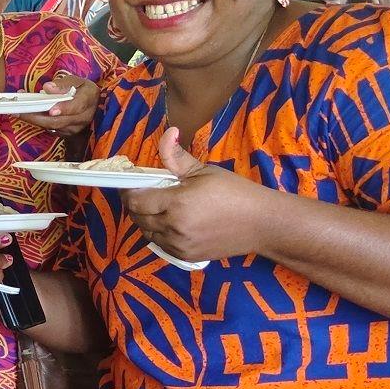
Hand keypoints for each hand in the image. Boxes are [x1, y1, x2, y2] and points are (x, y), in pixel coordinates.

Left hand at [22, 73, 98, 134]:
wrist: (87, 101)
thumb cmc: (79, 88)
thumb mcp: (74, 80)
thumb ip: (62, 84)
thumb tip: (47, 88)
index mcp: (89, 98)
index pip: (77, 106)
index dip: (64, 109)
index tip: (51, 110)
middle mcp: (84, 116)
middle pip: (60, 121)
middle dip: (38, 118)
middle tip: (20, 112)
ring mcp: (75, 127)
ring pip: (53, 127)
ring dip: (34, 120)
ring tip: (18, 112)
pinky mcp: (66, 133)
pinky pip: (50, 129)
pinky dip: (37, 122)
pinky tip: (25, 115)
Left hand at [123, 128, 270, 262]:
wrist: (261, 223)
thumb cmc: (234, 192)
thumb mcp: (204, 170)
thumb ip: (177, 156)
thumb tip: (168, 132)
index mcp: (177, 203)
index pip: (136, 201)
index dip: (128, 192)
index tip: (130, 184)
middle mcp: (174, 227)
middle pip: (138, 217)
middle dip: (136, 205)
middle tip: (145, 193)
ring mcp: (179, 244)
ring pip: (147, 233)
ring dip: (146, 220)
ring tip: (158, 207)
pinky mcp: (185, 256)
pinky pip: (160, 244)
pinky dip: (158, 233)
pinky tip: (170, 222)